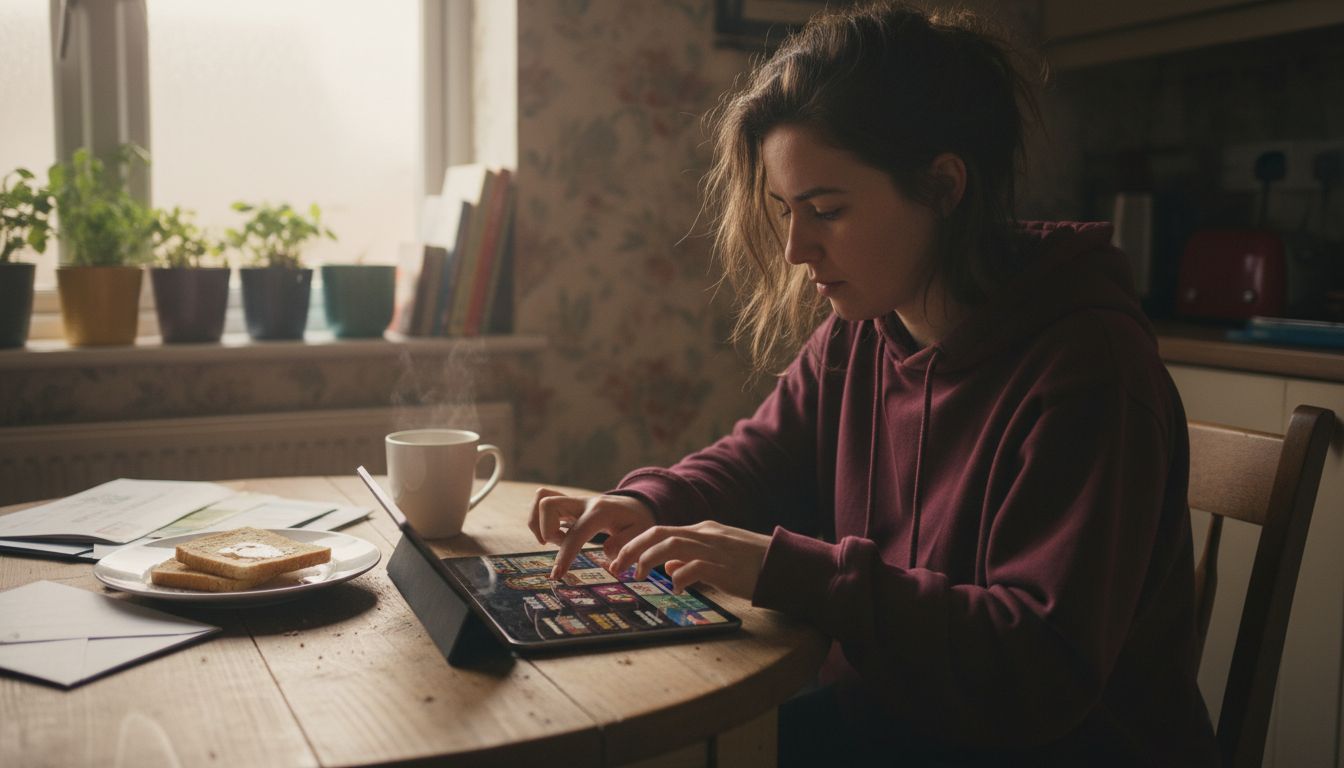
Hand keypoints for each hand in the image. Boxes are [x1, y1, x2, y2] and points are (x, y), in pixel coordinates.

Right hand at [527, 488, 655, 578]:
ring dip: (539, 524)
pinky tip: (552, 534)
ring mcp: (573, 501)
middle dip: (546, 531)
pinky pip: (542, 502)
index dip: (564, 554)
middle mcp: (583, 503)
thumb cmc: (637, 522)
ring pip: (541, 499)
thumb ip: (626, 546)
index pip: (576, 532)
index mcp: (600, 512)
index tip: (557, 575)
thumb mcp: (642, 534)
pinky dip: (538, 519)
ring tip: (555, 540)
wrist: (634, 505)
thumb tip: (608, 557)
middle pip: (548, 504)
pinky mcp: (566, 505)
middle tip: (558, 545)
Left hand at [607, 520, 771, 600]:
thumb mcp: (717, 557)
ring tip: (639, 575)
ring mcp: (715, 549)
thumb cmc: (751, 564)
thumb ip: (691, 559)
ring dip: (650, 559)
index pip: (661, 530)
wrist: (784, 564)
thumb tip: (668, 568)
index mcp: (702, 531)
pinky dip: (681, 576)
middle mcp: (705, 535)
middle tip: (617, 567)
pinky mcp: (725, 567)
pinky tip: (675, 588)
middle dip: (634, 548)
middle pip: (660, 533)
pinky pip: (696, 567)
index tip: (618, 560)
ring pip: (672, 545)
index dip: (636, 544)